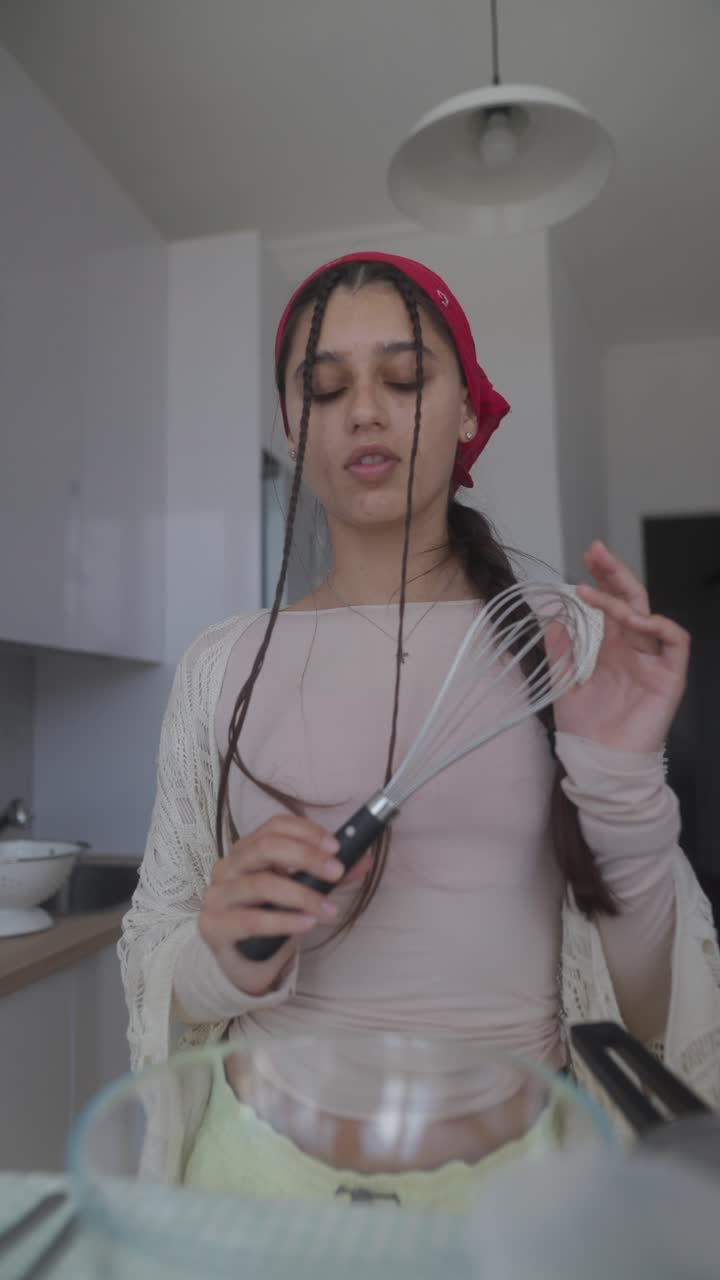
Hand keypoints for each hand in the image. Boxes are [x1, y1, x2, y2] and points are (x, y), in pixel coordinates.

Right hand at [199, 816, 343, 995]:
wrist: (240, 962)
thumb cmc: (269, 917)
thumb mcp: (299, 892)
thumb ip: (326, 875)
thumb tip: (363, 859)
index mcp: (247, 849)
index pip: (275, 826)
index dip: (307, 832)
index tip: (336, 847)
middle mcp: (228, 866)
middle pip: (267, 847)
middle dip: (307, 857)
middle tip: (336, 873)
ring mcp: (217, 895)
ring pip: (262, 884)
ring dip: (303, 895)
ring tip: (329, 910)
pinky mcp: (213, 925)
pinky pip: (252, 920)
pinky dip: (284, 921)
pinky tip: (307, 923)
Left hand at [550, 541, 689, 752]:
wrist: (600, 763)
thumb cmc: (586, 730)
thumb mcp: (563, 684)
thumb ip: (560, 652)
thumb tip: (554, 618)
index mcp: (612, 649)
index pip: (611, 604)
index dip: (602, 579)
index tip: (586, 556)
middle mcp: (634, 650)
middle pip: (632, 601)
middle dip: (615, 573)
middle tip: (596, 551)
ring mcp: (653, 662)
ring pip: (649, 616)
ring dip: (626, 598)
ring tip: (599, 590)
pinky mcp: (669, 678)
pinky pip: (676, 642)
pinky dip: (660, 625)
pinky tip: (636, 619)